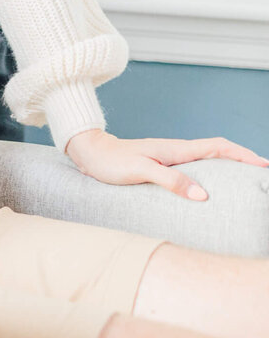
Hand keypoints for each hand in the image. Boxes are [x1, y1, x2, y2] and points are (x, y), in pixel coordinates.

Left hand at [65, 129, 268, 199]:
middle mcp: (176, 151)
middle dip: (243, 160)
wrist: (89, 153)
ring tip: (247, 182)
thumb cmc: (111, 162)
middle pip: (218, 152)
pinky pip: (195, 168)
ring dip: (229, 167)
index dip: (243, 155)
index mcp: (176, 150)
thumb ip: (170, 181)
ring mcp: (170, 158)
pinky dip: (211, 174)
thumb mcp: (140, 171)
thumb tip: (203, 194)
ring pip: (208, 160)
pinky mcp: (162, 166)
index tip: (264, 165)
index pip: (218, 147)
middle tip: (263, 175)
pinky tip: (213, 187)